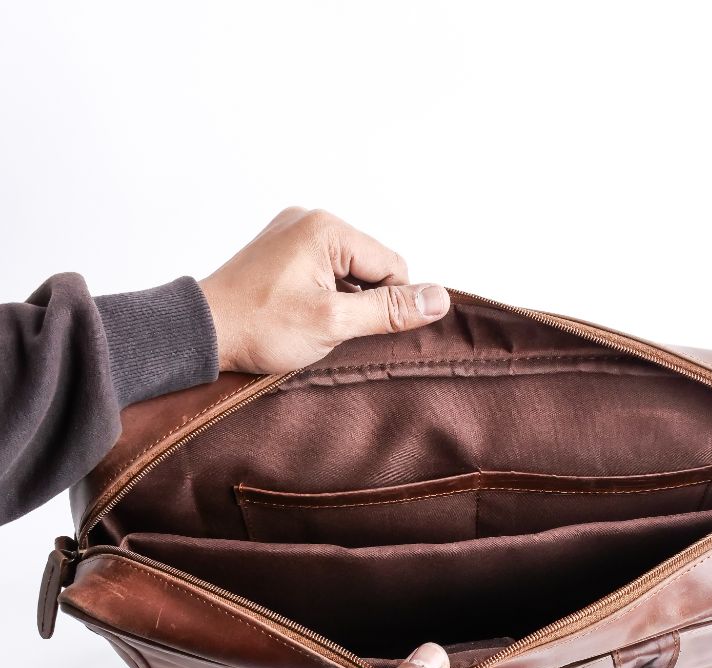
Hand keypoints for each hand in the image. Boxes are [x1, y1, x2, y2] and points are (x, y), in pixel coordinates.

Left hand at [199, 208, 450, 372]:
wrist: (201, 332)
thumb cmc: (259, 326)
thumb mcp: (333, 322)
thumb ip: (389, 309)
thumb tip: (439, 299)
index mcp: (327, 228)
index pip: (393, 265)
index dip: (388, 304)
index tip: (359, 329)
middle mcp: (310, 220)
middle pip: (371, 265)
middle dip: (362, 301)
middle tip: (331, 328)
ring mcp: (292, 232)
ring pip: (349, 271)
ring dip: (342, 301)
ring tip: (310, 323)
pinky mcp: (281, 250)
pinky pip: (324, 270)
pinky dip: (323, 295)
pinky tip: (302, 315)